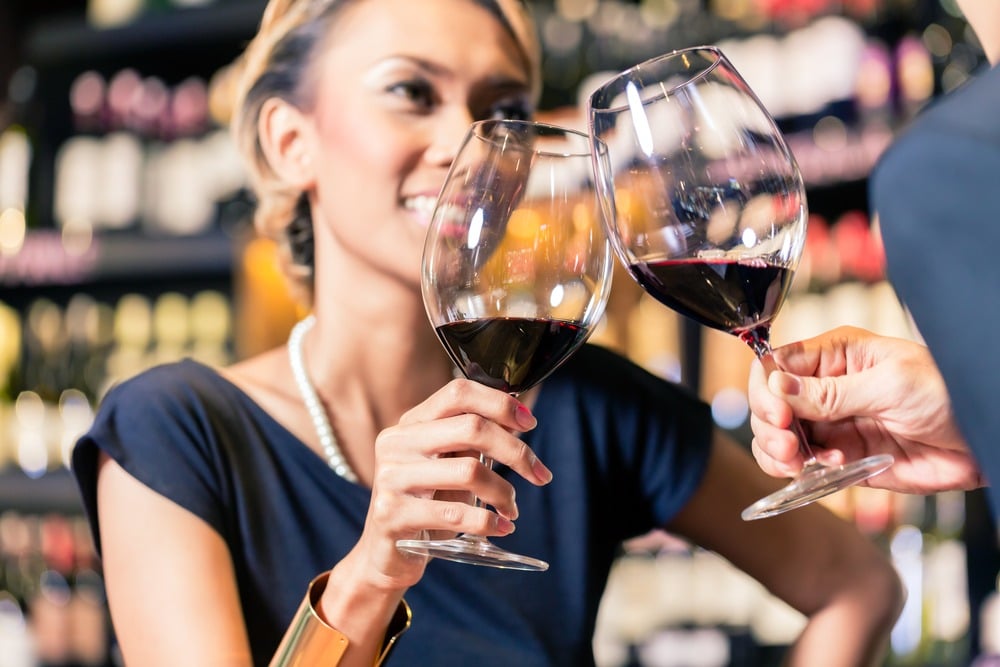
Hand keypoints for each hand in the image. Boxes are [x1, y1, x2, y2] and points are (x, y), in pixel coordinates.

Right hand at [349, 378, 551, 588]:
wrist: (388, 553)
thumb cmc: (427, 504)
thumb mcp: (450, 466)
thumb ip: (473, 441)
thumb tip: (518, 418)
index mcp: (411, 423)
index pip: (458, 393)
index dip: (500, 403)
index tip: (530, 423)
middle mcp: (397, 443)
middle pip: (472, 428)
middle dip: (517, 452)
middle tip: (540, 475)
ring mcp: (391, 477)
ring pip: (469, 471)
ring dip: (504, 493)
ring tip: (512, 509)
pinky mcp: (392, 514)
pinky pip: (455, 514)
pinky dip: (487, 522)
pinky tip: (500, 527)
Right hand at [748, 326, 982, 494]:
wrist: (986, 441)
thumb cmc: (950, 395)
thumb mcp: (889, 386)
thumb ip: (830, 392)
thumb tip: (777, 386)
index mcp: (835, 356)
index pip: (774, 366)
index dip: (767, 391)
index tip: (780, 416)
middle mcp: (825, 388)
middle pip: (768, 405)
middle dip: (769, 427)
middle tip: (789, 446)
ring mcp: (832, 424)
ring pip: (776, 437)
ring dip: (778, 453)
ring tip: (800, 462)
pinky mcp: (841, 457)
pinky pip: (802, 466)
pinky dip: (802, 472)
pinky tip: (829, 467)